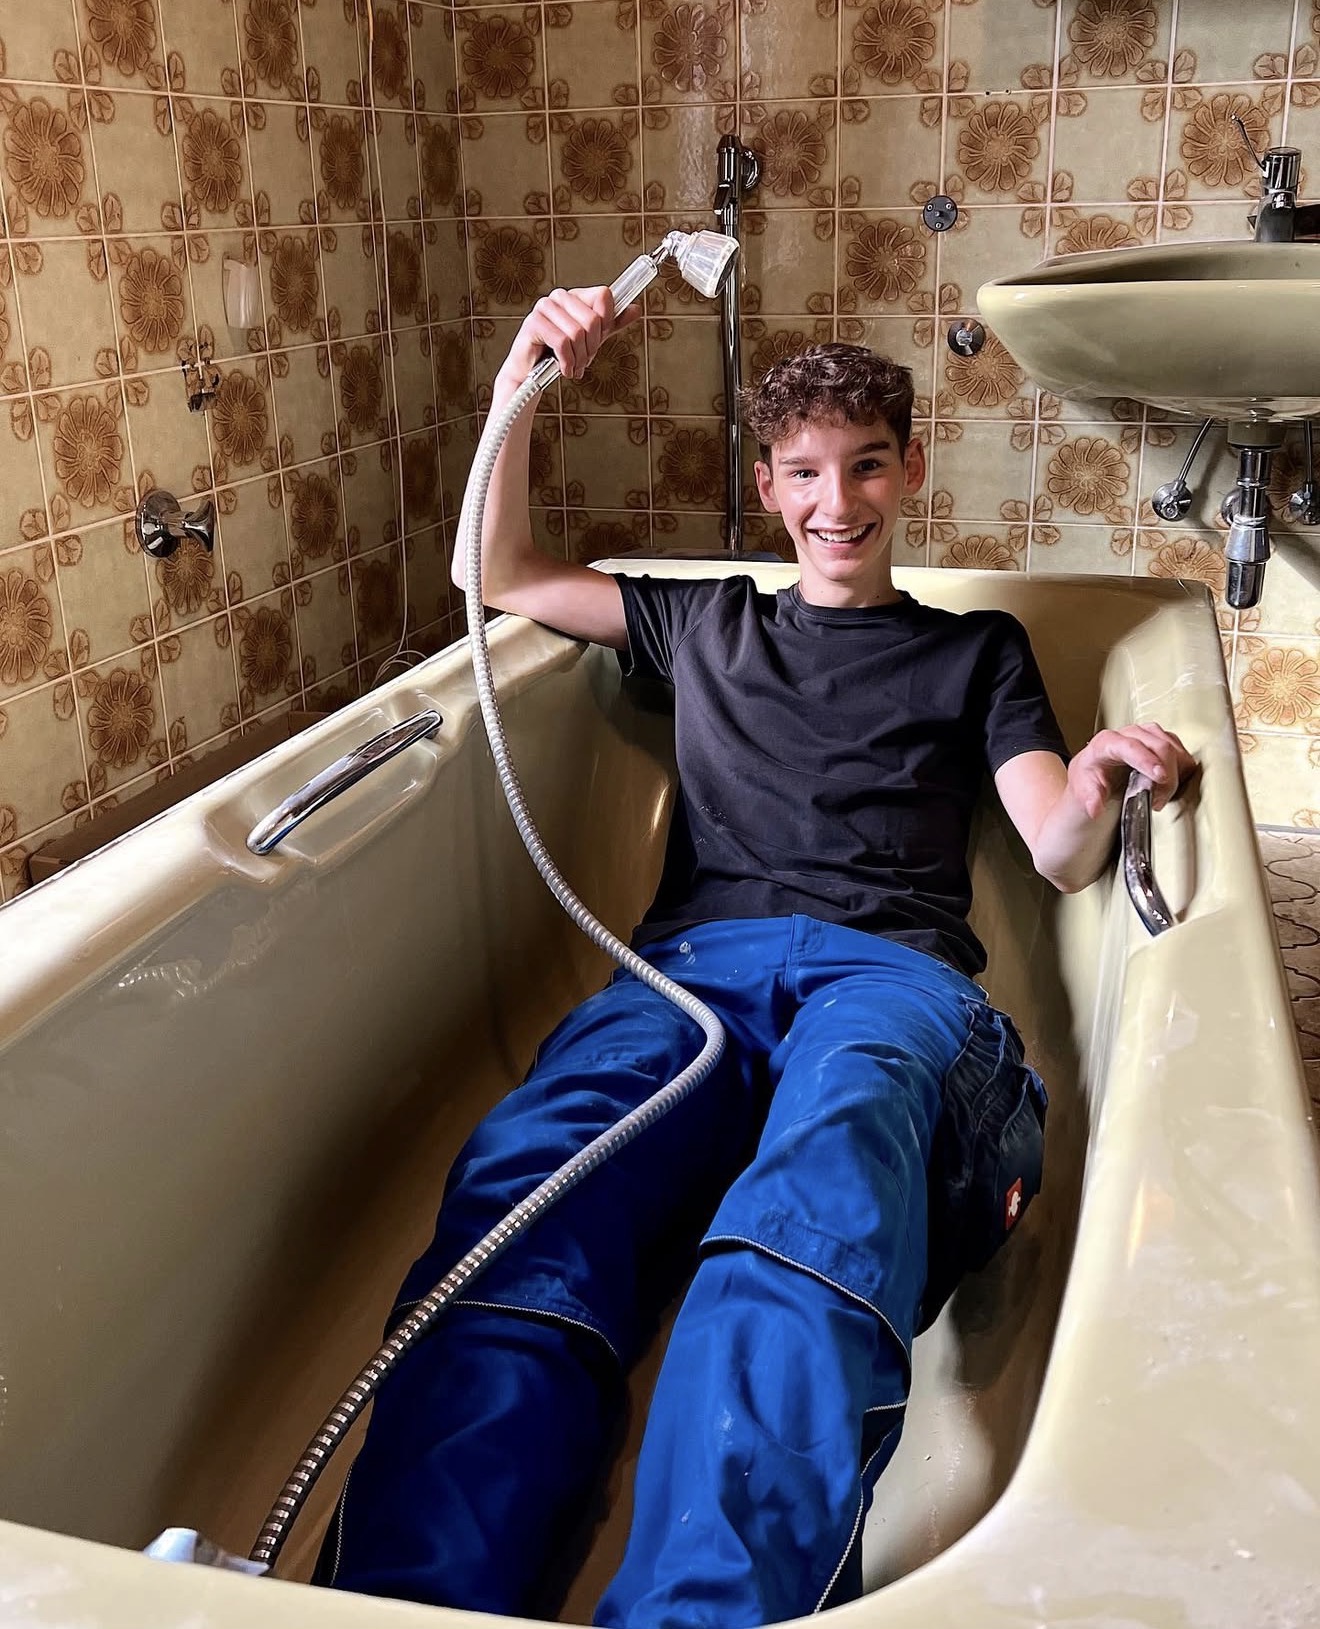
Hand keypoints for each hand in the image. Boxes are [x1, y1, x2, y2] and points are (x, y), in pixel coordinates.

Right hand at [498, 285, 643, 386]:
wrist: (531, 374)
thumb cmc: (559, 354)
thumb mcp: (591, 339)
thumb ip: (611, 324)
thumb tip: (636, 310)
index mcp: (575, 296)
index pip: (604, 295)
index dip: (607, 322)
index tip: (598, 340)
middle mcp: (559, 297)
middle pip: (593, 319)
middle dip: (592, 347)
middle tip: (583, 359)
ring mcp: (544, 308)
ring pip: (578, 333)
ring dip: (579, 358)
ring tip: (573, 365)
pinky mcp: (533, 323)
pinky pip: (562, 342)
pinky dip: (567, 362)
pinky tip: (563, 368)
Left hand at [1068, 724, 1195, 818]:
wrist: (1096, 776)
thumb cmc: (1091, 781)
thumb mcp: (1084, 792)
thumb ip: (1090, 799)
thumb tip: (1095, 808)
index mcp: (1105, 743)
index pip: (1129, 746)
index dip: (1147, 760)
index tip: (1160, 776)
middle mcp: (1127, 734)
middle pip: (1157, 745)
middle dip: (1166, 774)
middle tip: (1159, 799)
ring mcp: (1144, 734)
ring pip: (1171, 744)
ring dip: (1175, 770)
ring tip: (1163, 793)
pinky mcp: (1158, 740)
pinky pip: (1178, 748)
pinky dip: (1181, 765)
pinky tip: (1175, 780)